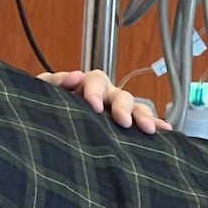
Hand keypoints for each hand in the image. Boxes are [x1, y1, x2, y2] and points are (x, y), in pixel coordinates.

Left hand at [39, 69, 169, 133]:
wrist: (42, 131)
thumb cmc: (44, 109)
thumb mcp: (42, 94)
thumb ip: (52, 82)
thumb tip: (74, 76)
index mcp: (86, 85)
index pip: (95, 80)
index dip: (95, 91)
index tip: (92, 106)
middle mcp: (105, 96)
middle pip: (120, 94)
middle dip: (122, 106)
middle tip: (122, 120)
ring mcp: (116, 111)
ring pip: (135, 107)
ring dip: (142, 115)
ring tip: (146, 128)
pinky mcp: (124, 127)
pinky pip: (142, 122)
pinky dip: (155, 123)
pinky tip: (165, 130)